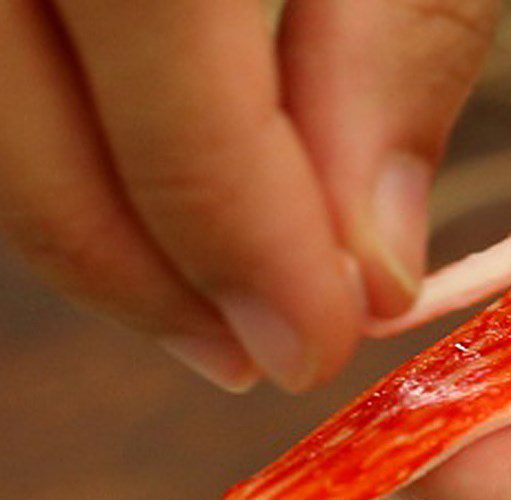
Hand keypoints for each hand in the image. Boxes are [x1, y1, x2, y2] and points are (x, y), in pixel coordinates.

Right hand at [0, 1, 498, 390]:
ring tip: (212, 304)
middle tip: (247, 356)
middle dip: (135, 268)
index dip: (236, 229)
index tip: (316, 346)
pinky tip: (155, 206)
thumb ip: (397, 60)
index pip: (159, 58)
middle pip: (21, 121)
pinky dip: (74, 167)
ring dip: (99, 235)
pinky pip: (6, 101)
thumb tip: (375, 272)